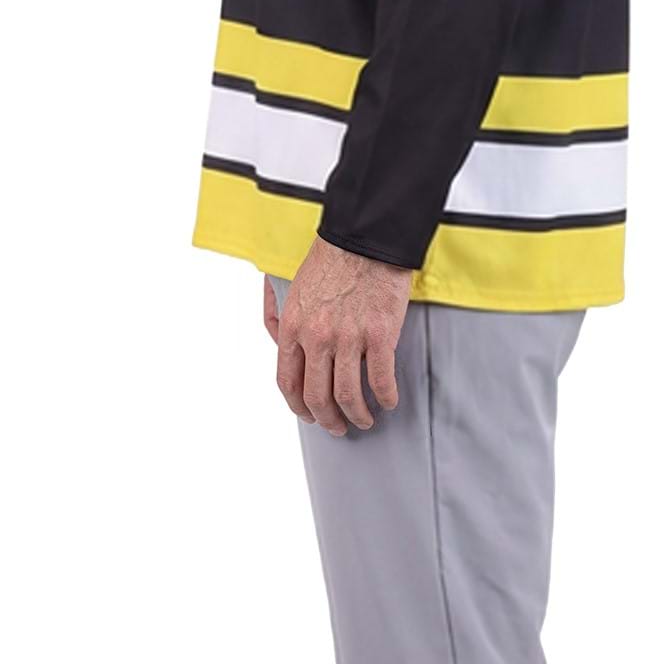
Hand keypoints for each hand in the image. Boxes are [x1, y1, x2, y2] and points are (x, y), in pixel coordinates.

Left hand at [271, 236, 411, 433]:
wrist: (366, 237)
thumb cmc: (331, 258)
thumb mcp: (293, 286)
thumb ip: (280, 315)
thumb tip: (274, 337)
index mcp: (293, 326)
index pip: (288, 381)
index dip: (298, 406)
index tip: (309, 415)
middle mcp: (317, 337)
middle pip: (317, 396)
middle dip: (328, 419)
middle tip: (338, 426)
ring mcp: (348, 338)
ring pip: (348, 395)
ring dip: (357, 415)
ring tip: (365, 419)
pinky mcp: (379, 335)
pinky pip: (381, 380)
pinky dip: (386, 397)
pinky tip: (389, 400)